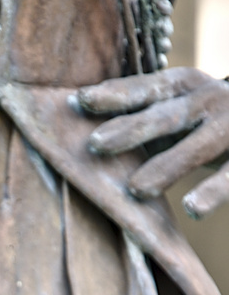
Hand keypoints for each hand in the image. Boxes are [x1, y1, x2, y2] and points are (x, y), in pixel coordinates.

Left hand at [75, 68, 228, 217]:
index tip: (80, 100)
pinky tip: (192, 208)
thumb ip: (144, 125)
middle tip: (95, 144)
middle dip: (131, 128)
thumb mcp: (179, 116)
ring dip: (167, 166)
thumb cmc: (208, 124)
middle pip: (168, 115)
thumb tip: (87, 141)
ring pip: (200, 146)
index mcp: (188, 86)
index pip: (148, 88)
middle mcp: (212, 99)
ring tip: (136, 189)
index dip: (116, 93)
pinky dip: (213, 191)